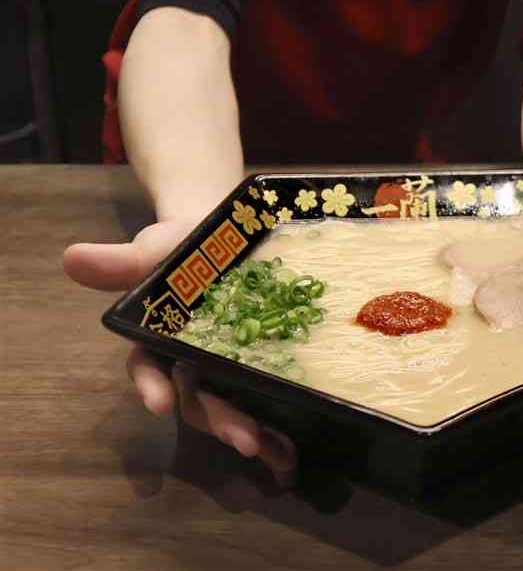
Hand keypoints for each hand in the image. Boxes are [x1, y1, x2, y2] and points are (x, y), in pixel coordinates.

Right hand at [63, 220, 296, 486]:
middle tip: (244, 440)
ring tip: (272, 448)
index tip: (159, 404)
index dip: (152, 386)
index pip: (149, 368)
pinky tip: (291, 449)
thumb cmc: (185, 245)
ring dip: (248, 431)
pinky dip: (276, 424)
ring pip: (229, 406)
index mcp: (159, 339)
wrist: (231, 235)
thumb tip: (71, 258)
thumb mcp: (157, 250)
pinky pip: (263, 398)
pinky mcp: (260, 365)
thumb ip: (123, 262)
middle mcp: (189, 361)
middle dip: (218, 420)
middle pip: (198, 398)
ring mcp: (226, 367)